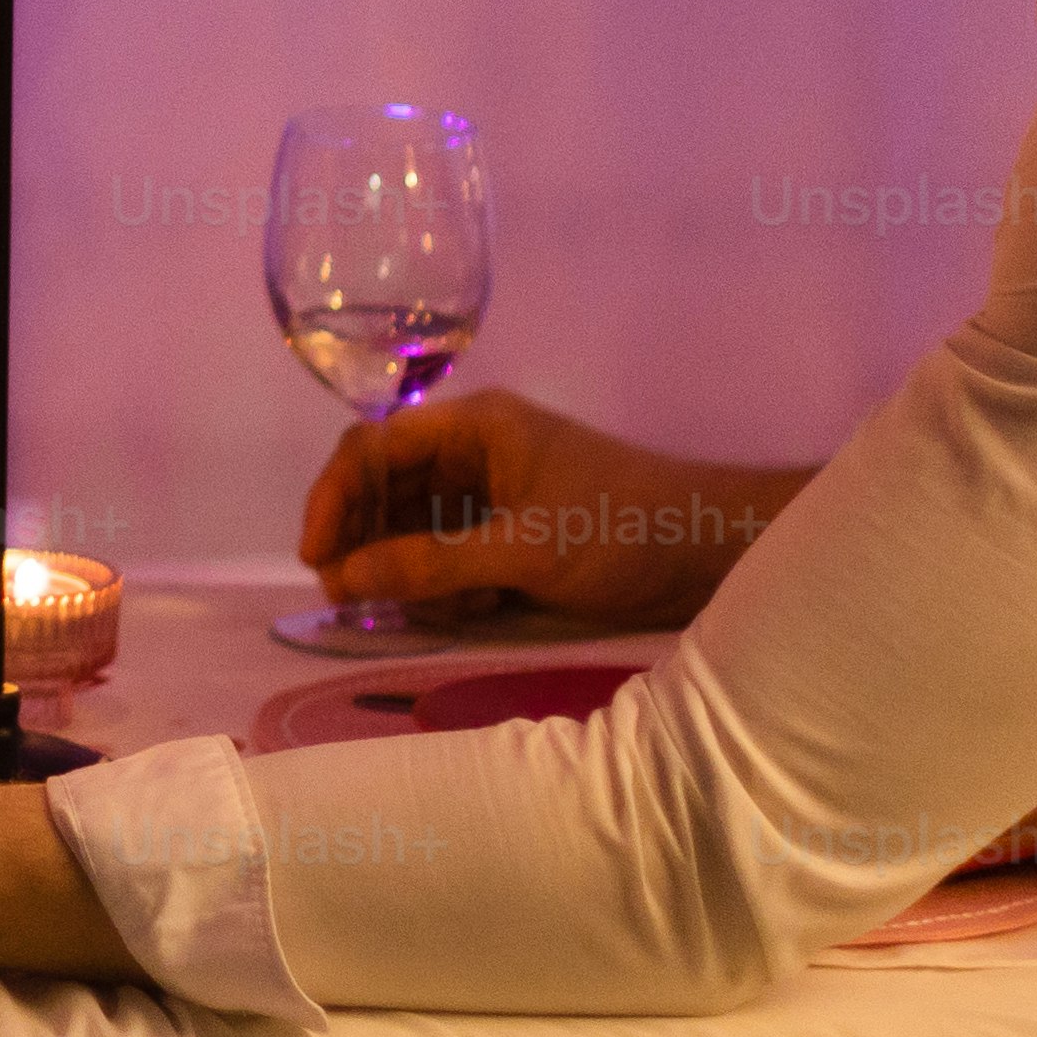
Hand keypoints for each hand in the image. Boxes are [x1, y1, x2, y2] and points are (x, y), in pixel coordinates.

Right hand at [303, 383, 796, 628]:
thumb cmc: (626, 532)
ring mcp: (497, 490)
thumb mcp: (523, 552)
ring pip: (415, 525)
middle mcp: (477, 449)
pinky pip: (451, 550)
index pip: (373, 445)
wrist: (719, 552)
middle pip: (387, 485)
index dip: (333, 498)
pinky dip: (444, 583)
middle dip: (364, 541)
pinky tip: (466, 610)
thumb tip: (341, 579)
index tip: (316, 560)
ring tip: (423, 610)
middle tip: (349, 597)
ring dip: (406, 569)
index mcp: (477, 426)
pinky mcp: (516, 529)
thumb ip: (430, 564)